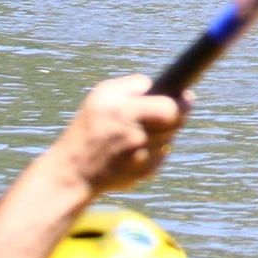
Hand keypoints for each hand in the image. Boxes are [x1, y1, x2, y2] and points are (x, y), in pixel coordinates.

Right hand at [51, 75, 185, 194]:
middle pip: (175, 123)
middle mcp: (136, 137)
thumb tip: (158, 85)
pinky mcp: (145, 173)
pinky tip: (135, 148)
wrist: (73, 172)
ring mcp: (142, 158)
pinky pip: (161, 155)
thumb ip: (132, 84)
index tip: (185, 97)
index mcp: (125, 113)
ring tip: (140, 130)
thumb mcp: (101, 95)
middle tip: (163, 111)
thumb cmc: (89, 127)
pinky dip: (154, 149)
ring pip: (169, 138)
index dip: (182, 102)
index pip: (170, 108)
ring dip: (162, 132)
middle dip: (173, 115)